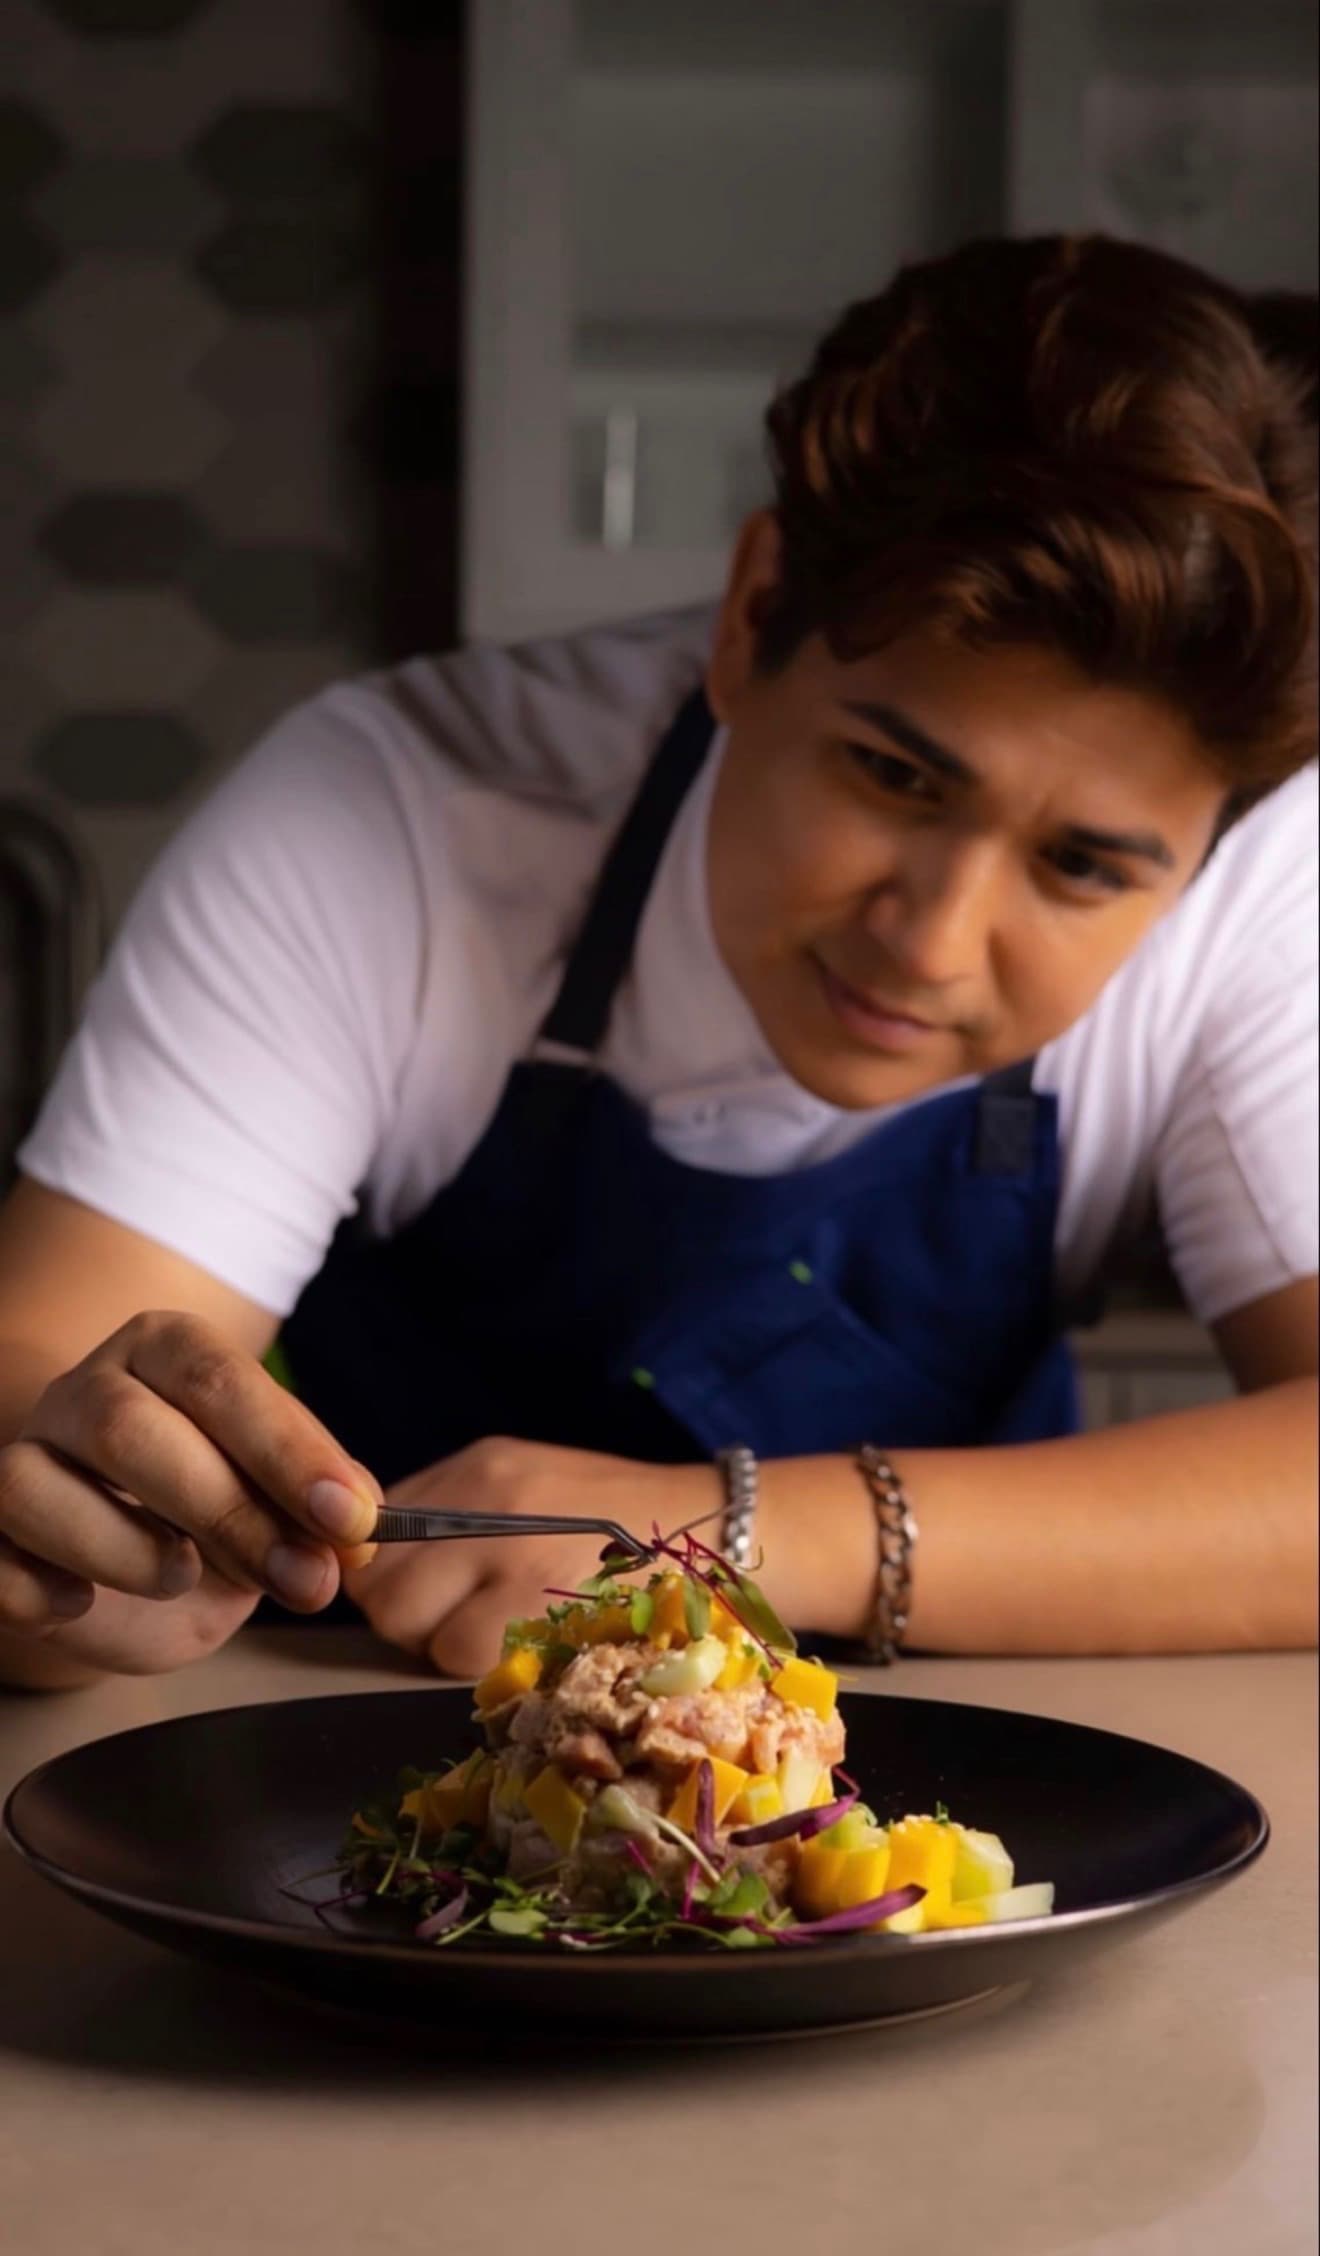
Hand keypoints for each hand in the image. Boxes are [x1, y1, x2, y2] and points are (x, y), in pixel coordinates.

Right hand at [0, 1310, 381, 1670]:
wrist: (123, 1570)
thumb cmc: (208, 1511)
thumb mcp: (276, 1498)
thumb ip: (315, 1505)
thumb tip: (354, 1531)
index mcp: (164, 1351)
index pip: (218, 1379)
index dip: (287, 1451)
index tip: (351, 1516)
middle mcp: (84, 1390)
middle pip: (131, 1428)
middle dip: (229, 1512)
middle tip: (303, 1578)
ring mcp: (22, 1458)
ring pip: (34, 1485)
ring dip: (126, 1550)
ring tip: (184, 1576)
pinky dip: (40, 1591)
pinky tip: (83, 1605)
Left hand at [345, 1438, 719, 1676]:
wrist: (716, 1540)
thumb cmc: (622, 1530)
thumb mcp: (531, 1488)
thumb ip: (456, 1518)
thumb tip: (382, 1567)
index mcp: (478, 1469)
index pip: (378, 1529)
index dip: (386, 1573)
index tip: (419, 1594)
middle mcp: (483, 1499)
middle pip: (381, 1581)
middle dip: (405, 1616)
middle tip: (455, 1624)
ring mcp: (508, 1553)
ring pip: (408, 1625)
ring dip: (434, 1647)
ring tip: (492, 1640)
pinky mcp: (535, 1608)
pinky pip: (458, 1656)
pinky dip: (475, 1670)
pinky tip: (519, 1657)